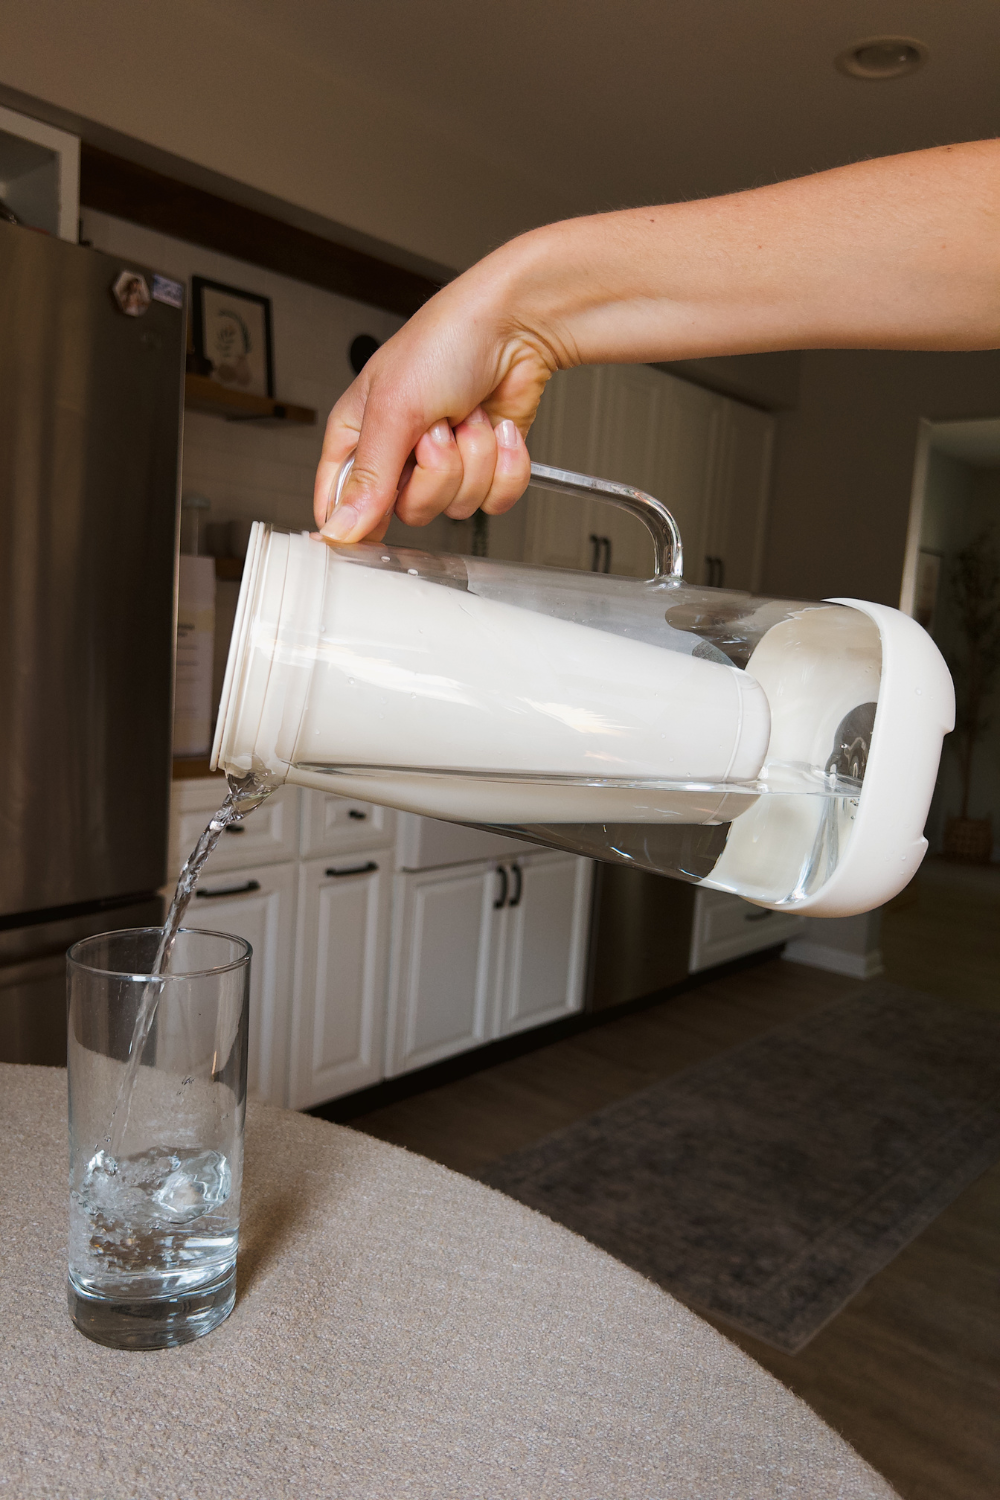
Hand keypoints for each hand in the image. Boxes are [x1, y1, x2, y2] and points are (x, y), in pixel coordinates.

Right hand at [313, 246, 553, 541]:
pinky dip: (505, 465)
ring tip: (467, 416)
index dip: (354, 521)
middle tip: (438, 428)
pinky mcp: (486, 468)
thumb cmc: (444, 343)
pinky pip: (495, 501)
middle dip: (436, 471)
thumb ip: (369, 478)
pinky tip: (498, 429)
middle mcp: (400, 455)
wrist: (514, 327)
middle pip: (410, 511)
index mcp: (359, 436)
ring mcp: (445, 465)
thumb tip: (341, 529)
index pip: (339, 503)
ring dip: (475, 459)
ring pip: (457, 507)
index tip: (374, 524)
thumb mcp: (393, 410)